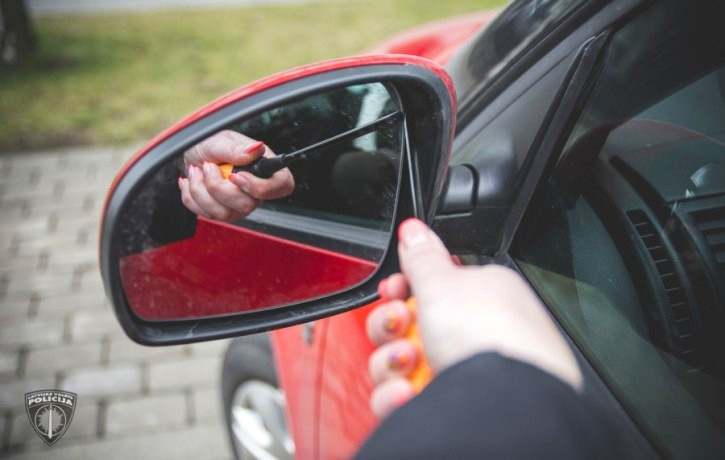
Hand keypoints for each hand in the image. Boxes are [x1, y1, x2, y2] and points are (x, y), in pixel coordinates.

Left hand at [179, 130, 294, 221]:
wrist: (192, 154)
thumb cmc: (211, 144)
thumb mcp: (222, 140)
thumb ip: (237, 148)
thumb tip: (256, 150)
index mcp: (264, 169)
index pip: (282, 186)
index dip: (261, 187)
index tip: (236, 176)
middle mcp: (255, 191)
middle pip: (246, 205)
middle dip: (218, 186)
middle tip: (208, 166)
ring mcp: (238, 205)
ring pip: (223, 213)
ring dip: (200, 189)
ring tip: (198, 170)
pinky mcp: (221, 213)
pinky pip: (205, 214)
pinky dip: (191, 195)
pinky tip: (193, 180)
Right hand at [366, 218, 582, 417]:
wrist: (501, 404)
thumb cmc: (489, 338)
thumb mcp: (443, 283)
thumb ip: (423, 256)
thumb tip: (413, 228)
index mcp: (483, 295)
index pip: (431, 286)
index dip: (402, 289)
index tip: (393, 291)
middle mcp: (474, 334)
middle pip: (408, 326)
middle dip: (391, 327)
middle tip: (400, 325)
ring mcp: (462, 374)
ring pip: (400, 364)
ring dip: (391, 362)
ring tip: (409, 363)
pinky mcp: (447, 407)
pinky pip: (404, 398)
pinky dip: (398, 396)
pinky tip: (409, 393)